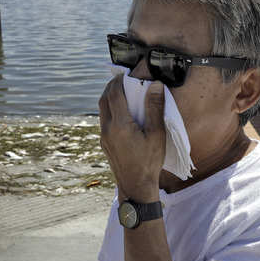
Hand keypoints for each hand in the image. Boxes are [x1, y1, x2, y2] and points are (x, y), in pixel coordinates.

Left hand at [98, 76, 164, 202]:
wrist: (135, 186)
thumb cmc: (149, 162)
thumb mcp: (157, 134)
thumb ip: (155, 108)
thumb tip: (155, 85)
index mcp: (120, 125)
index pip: (114, 94)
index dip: (119, 81)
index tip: (126, 74)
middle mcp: (107, 129)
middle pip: (103, 100)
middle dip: (111, 87)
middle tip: (122, 80)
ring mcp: (104, 137)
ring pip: (102, 111)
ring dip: (109, 98)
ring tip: (122, 93)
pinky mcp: (104, 144)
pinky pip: (104, 121)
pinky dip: (110, 111)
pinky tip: (122, 113)